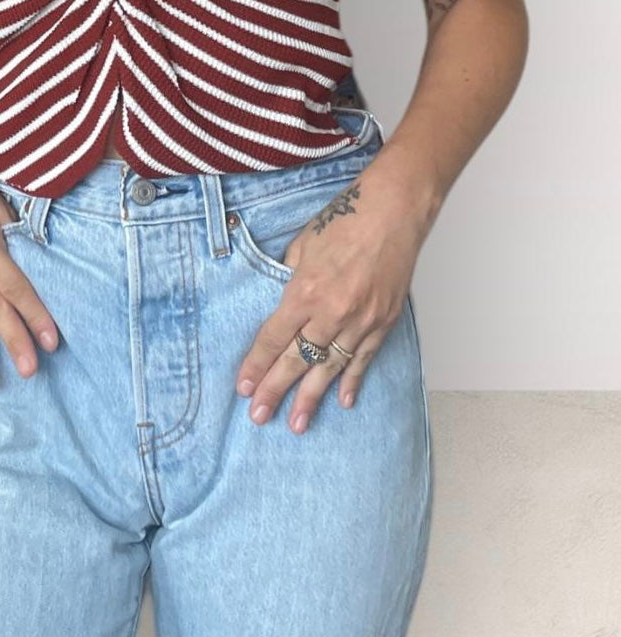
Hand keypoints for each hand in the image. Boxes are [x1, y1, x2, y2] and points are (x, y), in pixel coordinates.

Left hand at [234, 165, 421, 432]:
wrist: (393, 212)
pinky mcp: (384, 321)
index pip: (274, 337)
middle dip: (275, 390)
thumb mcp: (302, 245)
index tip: (243, 387)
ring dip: (312, 397)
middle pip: (297, 359)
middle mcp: (331, 311)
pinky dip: (353, 381)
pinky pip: (364, 359)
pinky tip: (343, 401)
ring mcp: (361, 320)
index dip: (256, 364)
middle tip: (259, 416)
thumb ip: (288, 278)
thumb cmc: (345, 220)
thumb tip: (282, 304)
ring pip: (330, 368)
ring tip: (296, 424)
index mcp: (305, 290)